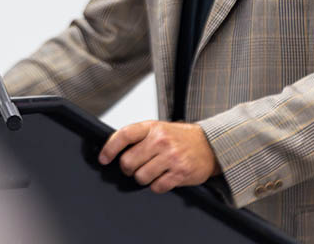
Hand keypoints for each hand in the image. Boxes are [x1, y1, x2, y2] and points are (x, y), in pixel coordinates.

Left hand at [98, 120, 218, 192]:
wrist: (210, 145)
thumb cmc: (181, 138)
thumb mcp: (159, 129)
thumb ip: (139, 136)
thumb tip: (114, 150)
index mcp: (152, 127)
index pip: (124, 135)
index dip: (110, 148)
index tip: (103, 158)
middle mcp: (161, 140)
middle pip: (128, 162)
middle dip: (128, 168)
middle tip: (134, 167)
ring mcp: (171, 157)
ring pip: (141, 177)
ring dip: (143, 178)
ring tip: (152, 171)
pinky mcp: (180, 173)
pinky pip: (157, 187)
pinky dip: (157, 185)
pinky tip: (164, 177)